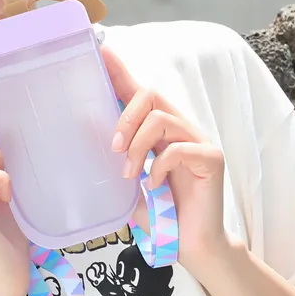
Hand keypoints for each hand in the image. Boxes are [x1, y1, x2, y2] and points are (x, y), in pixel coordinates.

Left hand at [102, 46, 228, 275]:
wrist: (189, 244)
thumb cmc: (159, 211)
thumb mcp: (128, 178)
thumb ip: (116, 154)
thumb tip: (82, 133)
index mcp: (160, 128)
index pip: (138, 90)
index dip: (119, 70)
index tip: (99, 51)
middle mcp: (180, 127)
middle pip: (151, 94)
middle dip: (126, 116)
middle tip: (114, 146)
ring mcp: (199, 140)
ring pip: (161, 119)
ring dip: (138, 147)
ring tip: (130, 174)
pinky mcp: (212, 158)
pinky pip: (179, 148)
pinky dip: (159, 167)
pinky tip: (153, 185)